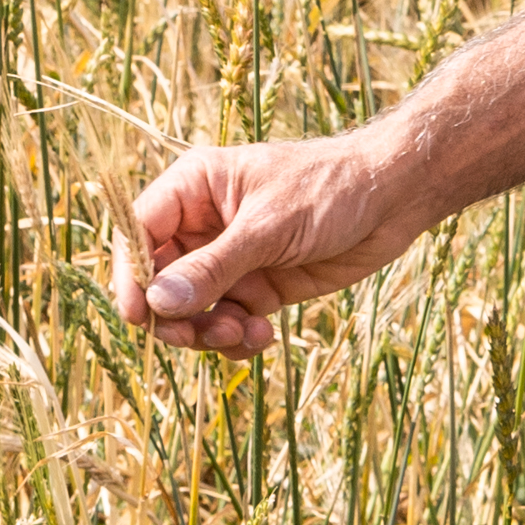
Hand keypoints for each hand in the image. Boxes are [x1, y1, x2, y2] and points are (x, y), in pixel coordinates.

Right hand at [119, 133, 420, 356]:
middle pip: (160, 280)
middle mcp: (204, 224)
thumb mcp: (267, 227)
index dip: (132, 274)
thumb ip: (212, 267)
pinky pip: (227, 323)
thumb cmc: (329, 189)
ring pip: (192, 309)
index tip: (138, 315)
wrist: (392, 199)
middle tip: (198, 335)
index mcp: (194, 188)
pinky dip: (238, 337)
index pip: (140, 231)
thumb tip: (157, 303)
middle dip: (175, 314)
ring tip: (243, 331)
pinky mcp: (258, 287)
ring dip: (209, 331)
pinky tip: (264, 333)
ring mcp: (230, 259)